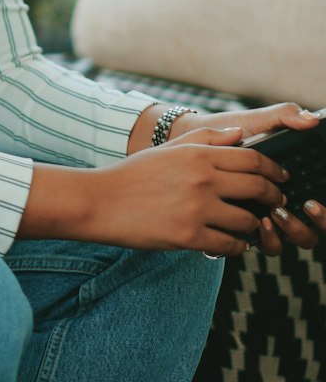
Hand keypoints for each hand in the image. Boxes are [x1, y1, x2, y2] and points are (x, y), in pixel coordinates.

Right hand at [93, 123, 288, 256]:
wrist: (101, 202)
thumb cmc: (134, 175)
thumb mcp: (169, 149)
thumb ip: (207, 139)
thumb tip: (240, 136)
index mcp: (197, 155)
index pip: (252, 159)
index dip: (273, 169)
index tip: (280, 177)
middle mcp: (201, 180)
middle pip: (257, 187)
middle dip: (274, 196)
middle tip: (276, 202)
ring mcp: (196, 209)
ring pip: (247, 220)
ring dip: (254, 224)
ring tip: (251, 225)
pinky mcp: (189, 236)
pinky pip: (229, 244)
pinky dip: (236, 245)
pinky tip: (232, 242)